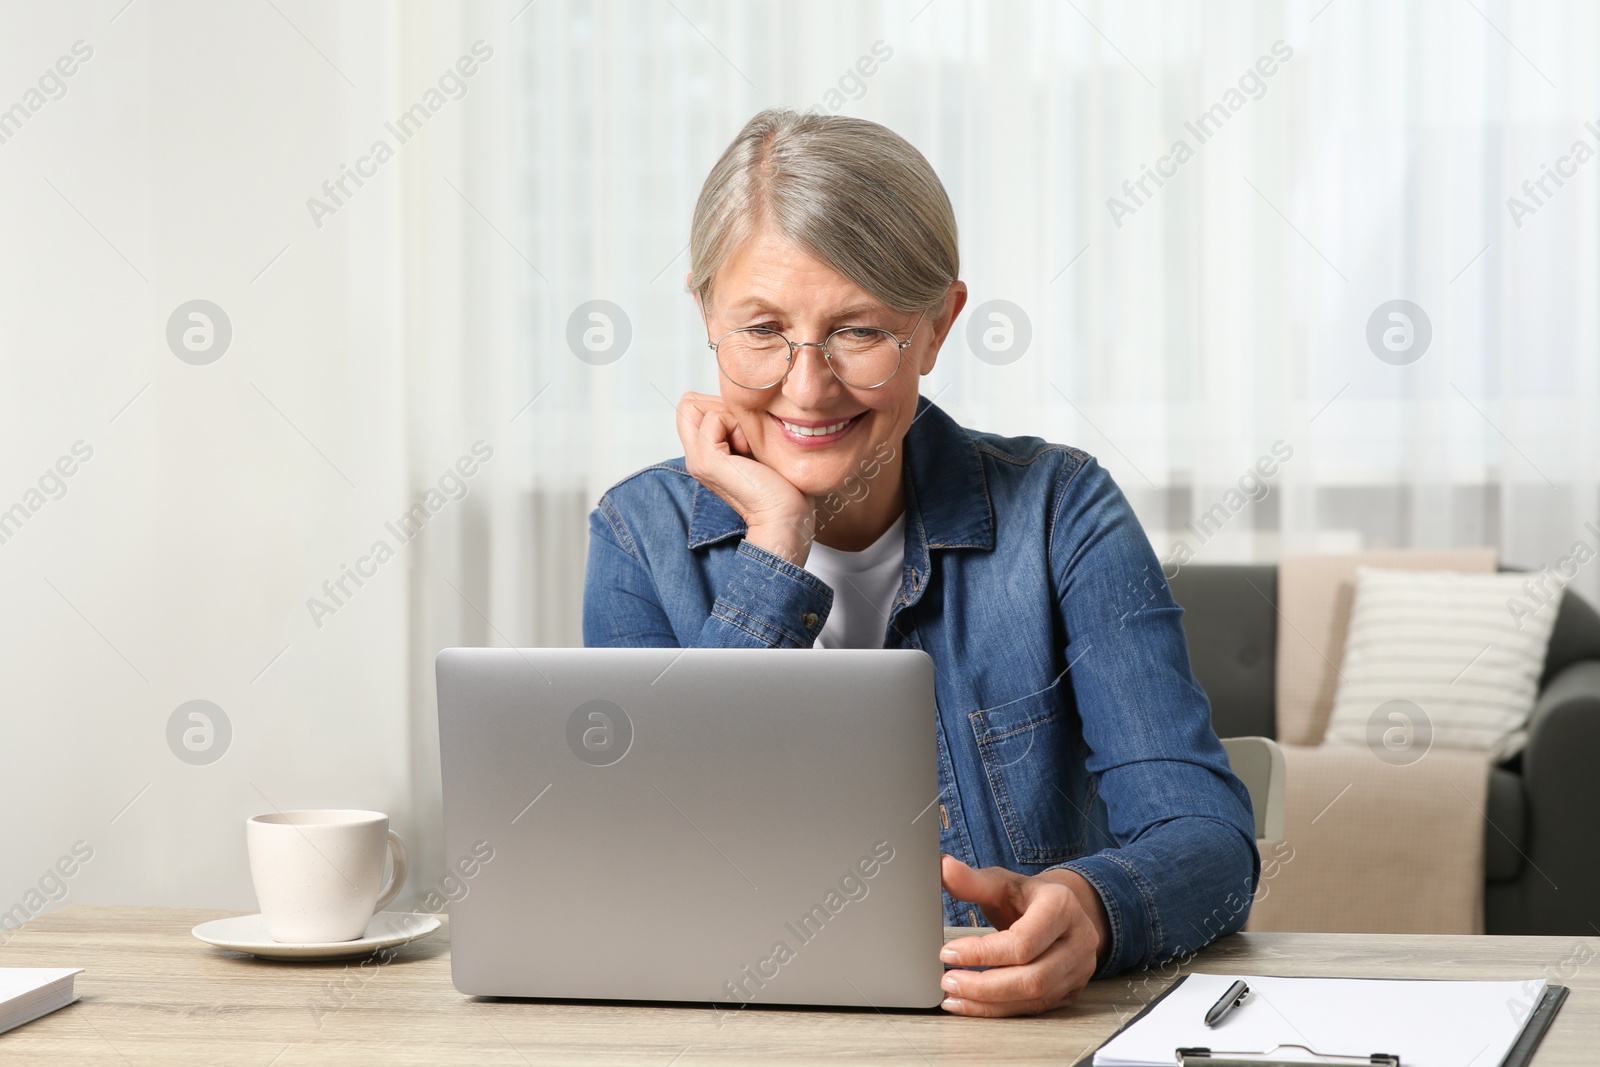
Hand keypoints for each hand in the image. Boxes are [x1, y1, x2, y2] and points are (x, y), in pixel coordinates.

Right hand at [675, 392, 813, 563]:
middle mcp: (695, 457)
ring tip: (748, 442)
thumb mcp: (755, 444)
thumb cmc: (783, 484)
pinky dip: (736, 425)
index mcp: (705, 454)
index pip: (692, 406)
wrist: (788, 517)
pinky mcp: (707, 461)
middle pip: (687, 403)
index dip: (719, 405)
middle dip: (719, 404)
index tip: (746, 428)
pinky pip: (713, 418)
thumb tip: (738, 399)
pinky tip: (750, 449)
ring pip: (693, 406)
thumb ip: (739, 426)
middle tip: (745, 432)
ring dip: (728, 415)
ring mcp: (697, 460)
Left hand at [937, 854, 1109, 1016]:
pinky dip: (999, 1010)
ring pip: (1033, 999)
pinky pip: (1034, 1008)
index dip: (982, 953)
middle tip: (948, 982)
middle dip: (984, 986)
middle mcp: (1078, 941)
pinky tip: (972, 1004)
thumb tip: (943, 867)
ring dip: (988, 1003)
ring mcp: (1079, 970)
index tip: (947, 953)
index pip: (1022, 942)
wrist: (1062, 910)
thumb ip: (972, 880)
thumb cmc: (1029, 896)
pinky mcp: (1071, 991)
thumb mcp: (1002, 882)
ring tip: (953, 995)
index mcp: (1062, 907)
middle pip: (1032, 978)